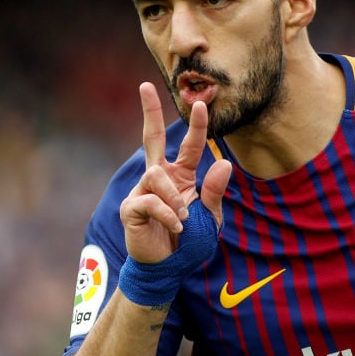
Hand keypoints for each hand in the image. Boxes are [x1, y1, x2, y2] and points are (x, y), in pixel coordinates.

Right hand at [119, 82, 231, 264]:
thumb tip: (223, 162)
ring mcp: (143, 191)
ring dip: (175, 198)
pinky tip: (175, 227)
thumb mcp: (211, 218)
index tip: (201, 104)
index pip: (188, 146)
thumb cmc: (189, 243)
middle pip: (150, 137)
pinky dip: (168, 215)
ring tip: (184, 220)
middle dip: (148, 111)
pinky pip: (151, 201)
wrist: (169, 270)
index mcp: (181, 176)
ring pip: (157, 176)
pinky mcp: (131, 207)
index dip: (196, 126)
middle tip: (145, 85)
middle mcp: (159, 178)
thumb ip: (215, 192)